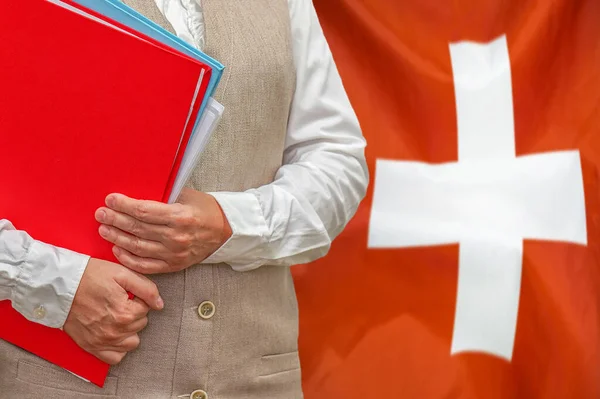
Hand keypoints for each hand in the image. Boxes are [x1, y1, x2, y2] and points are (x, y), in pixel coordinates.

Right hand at [63, 258, 163, 364]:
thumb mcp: (122, 274)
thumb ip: (146, 289)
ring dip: (129, 330)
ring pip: (132, 342)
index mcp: (125, 313)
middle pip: (141, 324)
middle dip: (134, 312)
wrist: (60, 286)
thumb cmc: (90, 277)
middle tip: (119, 301)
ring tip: (117, 316)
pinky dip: (118, 347)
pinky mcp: (92, 347)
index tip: (125, 293)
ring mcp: (103, 342)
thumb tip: (160, 304)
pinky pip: (115, 357)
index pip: (147, 309)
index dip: (138, 298)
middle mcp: (115, 332)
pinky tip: (113, 333)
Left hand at [94, 188, 231, 273]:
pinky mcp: (173, 265)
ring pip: (137, 247)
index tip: (111, 199)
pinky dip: (128, 258)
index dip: (124, 205)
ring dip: (117, 238)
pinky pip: (145, 265)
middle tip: (101, 213)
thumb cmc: (206, 210)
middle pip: (137, 228)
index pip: (144, 211)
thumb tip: (136, 191)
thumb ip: (164, 196)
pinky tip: (117, 249)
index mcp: (180, 216)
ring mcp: (173, 254)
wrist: (225, 232)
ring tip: (104, 229)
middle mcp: (176, 237)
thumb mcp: (188, 196)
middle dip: (115, 220)